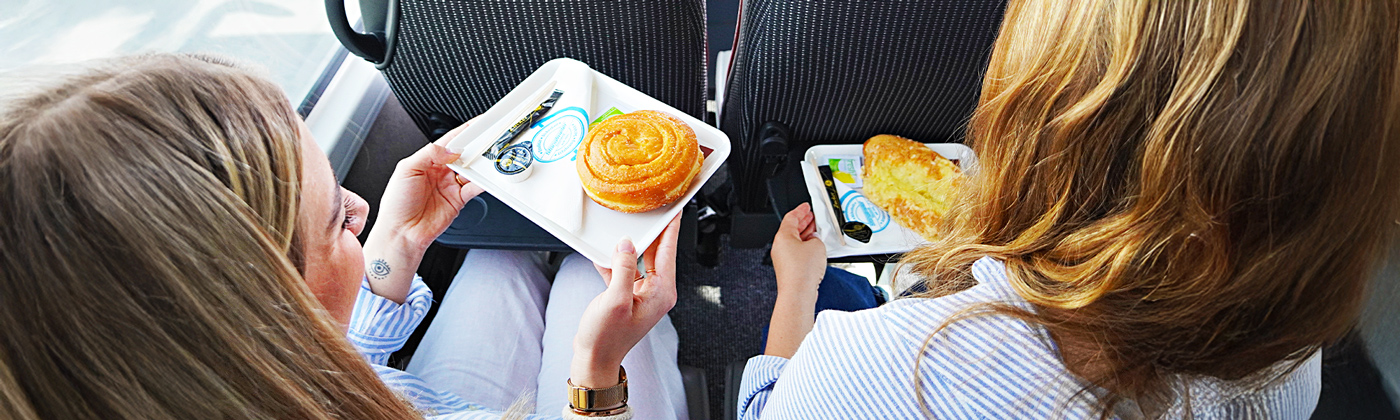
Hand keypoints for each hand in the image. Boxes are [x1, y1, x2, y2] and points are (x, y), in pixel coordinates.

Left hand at [362, 121, 481, 302]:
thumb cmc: (397, 203)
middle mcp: (440, 171)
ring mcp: (450, 185)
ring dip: (480, 165)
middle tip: (487, 141)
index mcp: (426, 160)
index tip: (478, 125)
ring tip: (487, 160)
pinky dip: (483, 183)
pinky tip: (485, 179)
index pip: (449, 141)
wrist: (402, 232)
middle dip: (476, 147)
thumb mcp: (407, 169)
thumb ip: (430, 154)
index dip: (464, 132)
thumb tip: (452, 149)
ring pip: (472, 170)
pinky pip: (475, 188)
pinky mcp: (459, 200)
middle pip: (464, 154)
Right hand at [571, 214, 681, 387]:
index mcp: (661, 292)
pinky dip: (614, 261)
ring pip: (640, 259)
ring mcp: (641, 293)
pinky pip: (624, 270)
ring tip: (629, 224)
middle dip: (654, 231)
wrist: (593, 359)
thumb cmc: (606, 339)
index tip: (674, 208)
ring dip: (631, 245)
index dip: (671, 227)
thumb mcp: (615, 300)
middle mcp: (656, 292)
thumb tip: (627, 245)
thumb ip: (623, 269)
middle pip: (657, 252)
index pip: (669, 251)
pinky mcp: (626, 295)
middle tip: (652, 208)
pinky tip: (603, 252)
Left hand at [764, 203, 826, 357]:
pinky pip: (796, 253)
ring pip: (794, 241)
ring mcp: (782, 258)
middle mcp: (780, 246)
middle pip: (791, 229)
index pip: (791, 217)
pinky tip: (814, 249)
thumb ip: (816, 238)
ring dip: (805, 235)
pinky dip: (805, 247)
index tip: (805, 206)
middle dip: (803, 222)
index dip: (800, 210)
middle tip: (811, 216)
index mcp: (783, 236)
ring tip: (815, 231)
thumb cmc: (802, 271)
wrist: (798, 293)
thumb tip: (814, 240)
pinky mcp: (788, 268)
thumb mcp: (817, 246)